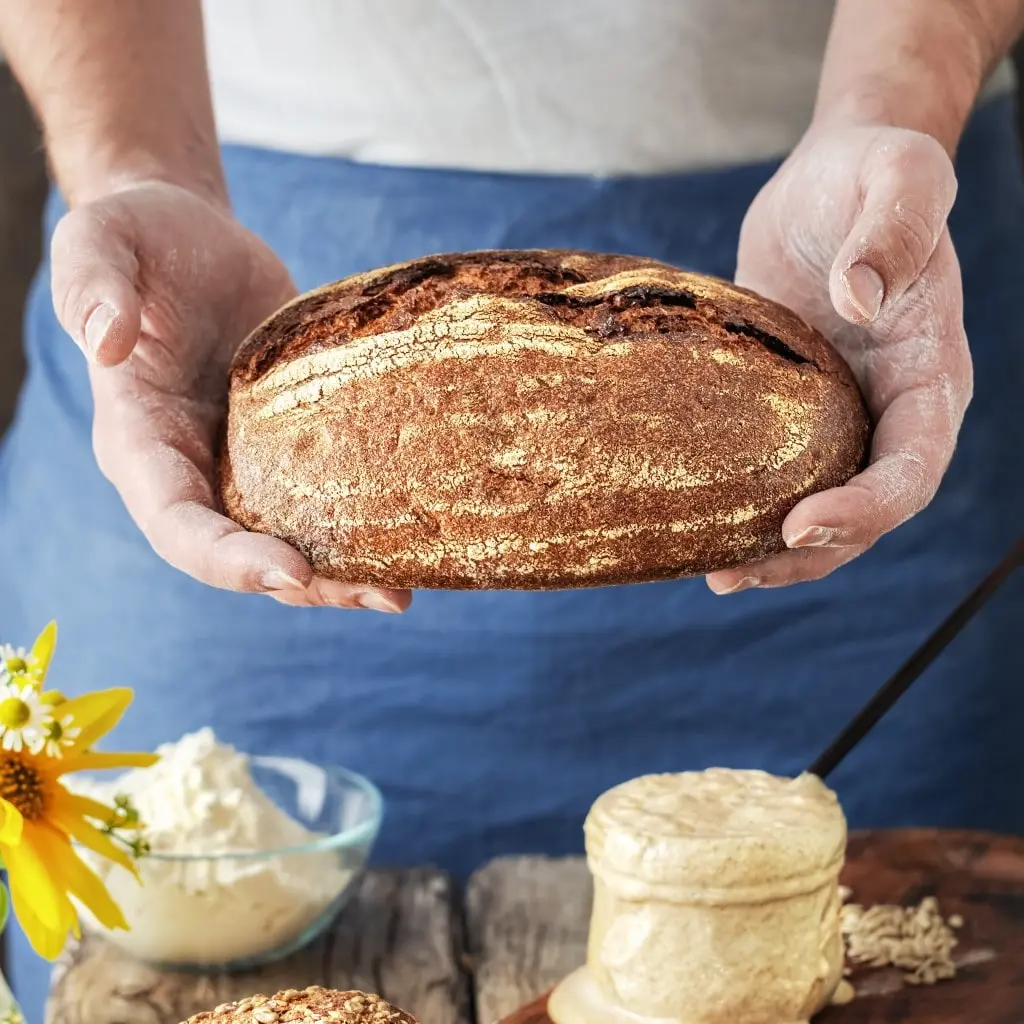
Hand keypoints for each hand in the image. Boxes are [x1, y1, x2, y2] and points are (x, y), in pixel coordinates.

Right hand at [51, 181, 409, 612]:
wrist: (193, 239)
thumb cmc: (140, 239)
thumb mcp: (102, 243)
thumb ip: (93, 286)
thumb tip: (108, 341)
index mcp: (141, 440)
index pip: (177, 524)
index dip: (228, 560)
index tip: (292, 570)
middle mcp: (194, 469)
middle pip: (242, 554)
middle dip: (308, 584)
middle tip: (383, 596)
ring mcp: (244, 462)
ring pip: (289, 539)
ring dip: (344, 573)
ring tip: (404, 591)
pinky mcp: (290, 444)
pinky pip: (322, 495)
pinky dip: (361, 523)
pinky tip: (412, 535)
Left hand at [706, 124, 970, 592]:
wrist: (834, 177)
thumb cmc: (874, 170)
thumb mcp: (900, 175)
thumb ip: (893, 229)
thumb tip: (858, 301)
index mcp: (929, 374)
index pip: (913, 464)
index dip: (867, 508)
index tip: (801, 525)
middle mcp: (888, 409)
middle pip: (865, 512)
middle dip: (808, 555)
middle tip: (735, 575)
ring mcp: (839, 414)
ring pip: (819, 506)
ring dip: (772, 550)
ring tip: (712, 573)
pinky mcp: (790, 409)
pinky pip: (776, 471)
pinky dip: (744, 504)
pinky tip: (697, 522)